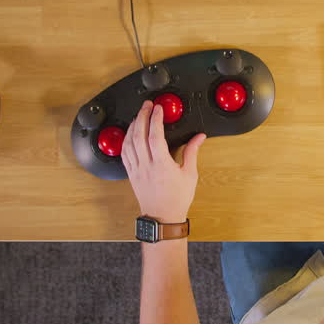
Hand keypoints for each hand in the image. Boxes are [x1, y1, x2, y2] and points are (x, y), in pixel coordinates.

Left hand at [121, 100, 204, 222]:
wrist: (162, 218)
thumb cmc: (177, 199)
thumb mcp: (190, 175)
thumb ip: (192, 152)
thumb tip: (199, 137)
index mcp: (162, 165)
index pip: (156, 136)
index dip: (156, 119)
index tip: (159, 108)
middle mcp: (146, 166)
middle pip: (139, 135)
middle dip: (142, 116)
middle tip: (147, 105)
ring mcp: (136, 170)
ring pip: (128, 143)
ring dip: (133, 126)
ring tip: (139, 115)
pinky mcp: (131, 174)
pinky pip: (124, 153)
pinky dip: (126, 140)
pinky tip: (130, 133)